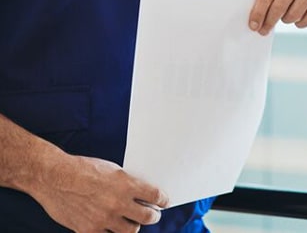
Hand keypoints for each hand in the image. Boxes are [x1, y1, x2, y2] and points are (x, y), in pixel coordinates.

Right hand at [31, 154, 167, 232]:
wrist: (53, 176)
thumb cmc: (82, 168)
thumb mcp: (112, 170)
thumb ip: (127, 184)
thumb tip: (141, 195)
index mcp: (126, 184)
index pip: (156, 196)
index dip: (164, 200)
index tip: (165, 202)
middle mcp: (117, 203)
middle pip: (148, 218)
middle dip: (153, 216)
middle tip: (152, 214)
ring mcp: (103, 219)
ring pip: (130, 231)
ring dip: (133, 226)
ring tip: (131, 221)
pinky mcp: (87, 230)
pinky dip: (111, 232)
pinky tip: (111, 227)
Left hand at [249, 0, 306, 34]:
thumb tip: (257, 21)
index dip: (258, 13)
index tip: (253, 26)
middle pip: (279, 7)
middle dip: (269, 22)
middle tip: (263, 30)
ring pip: (293, 15)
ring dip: (286, 20)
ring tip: (286, 15)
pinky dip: (299, 23)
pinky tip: (299, 16)